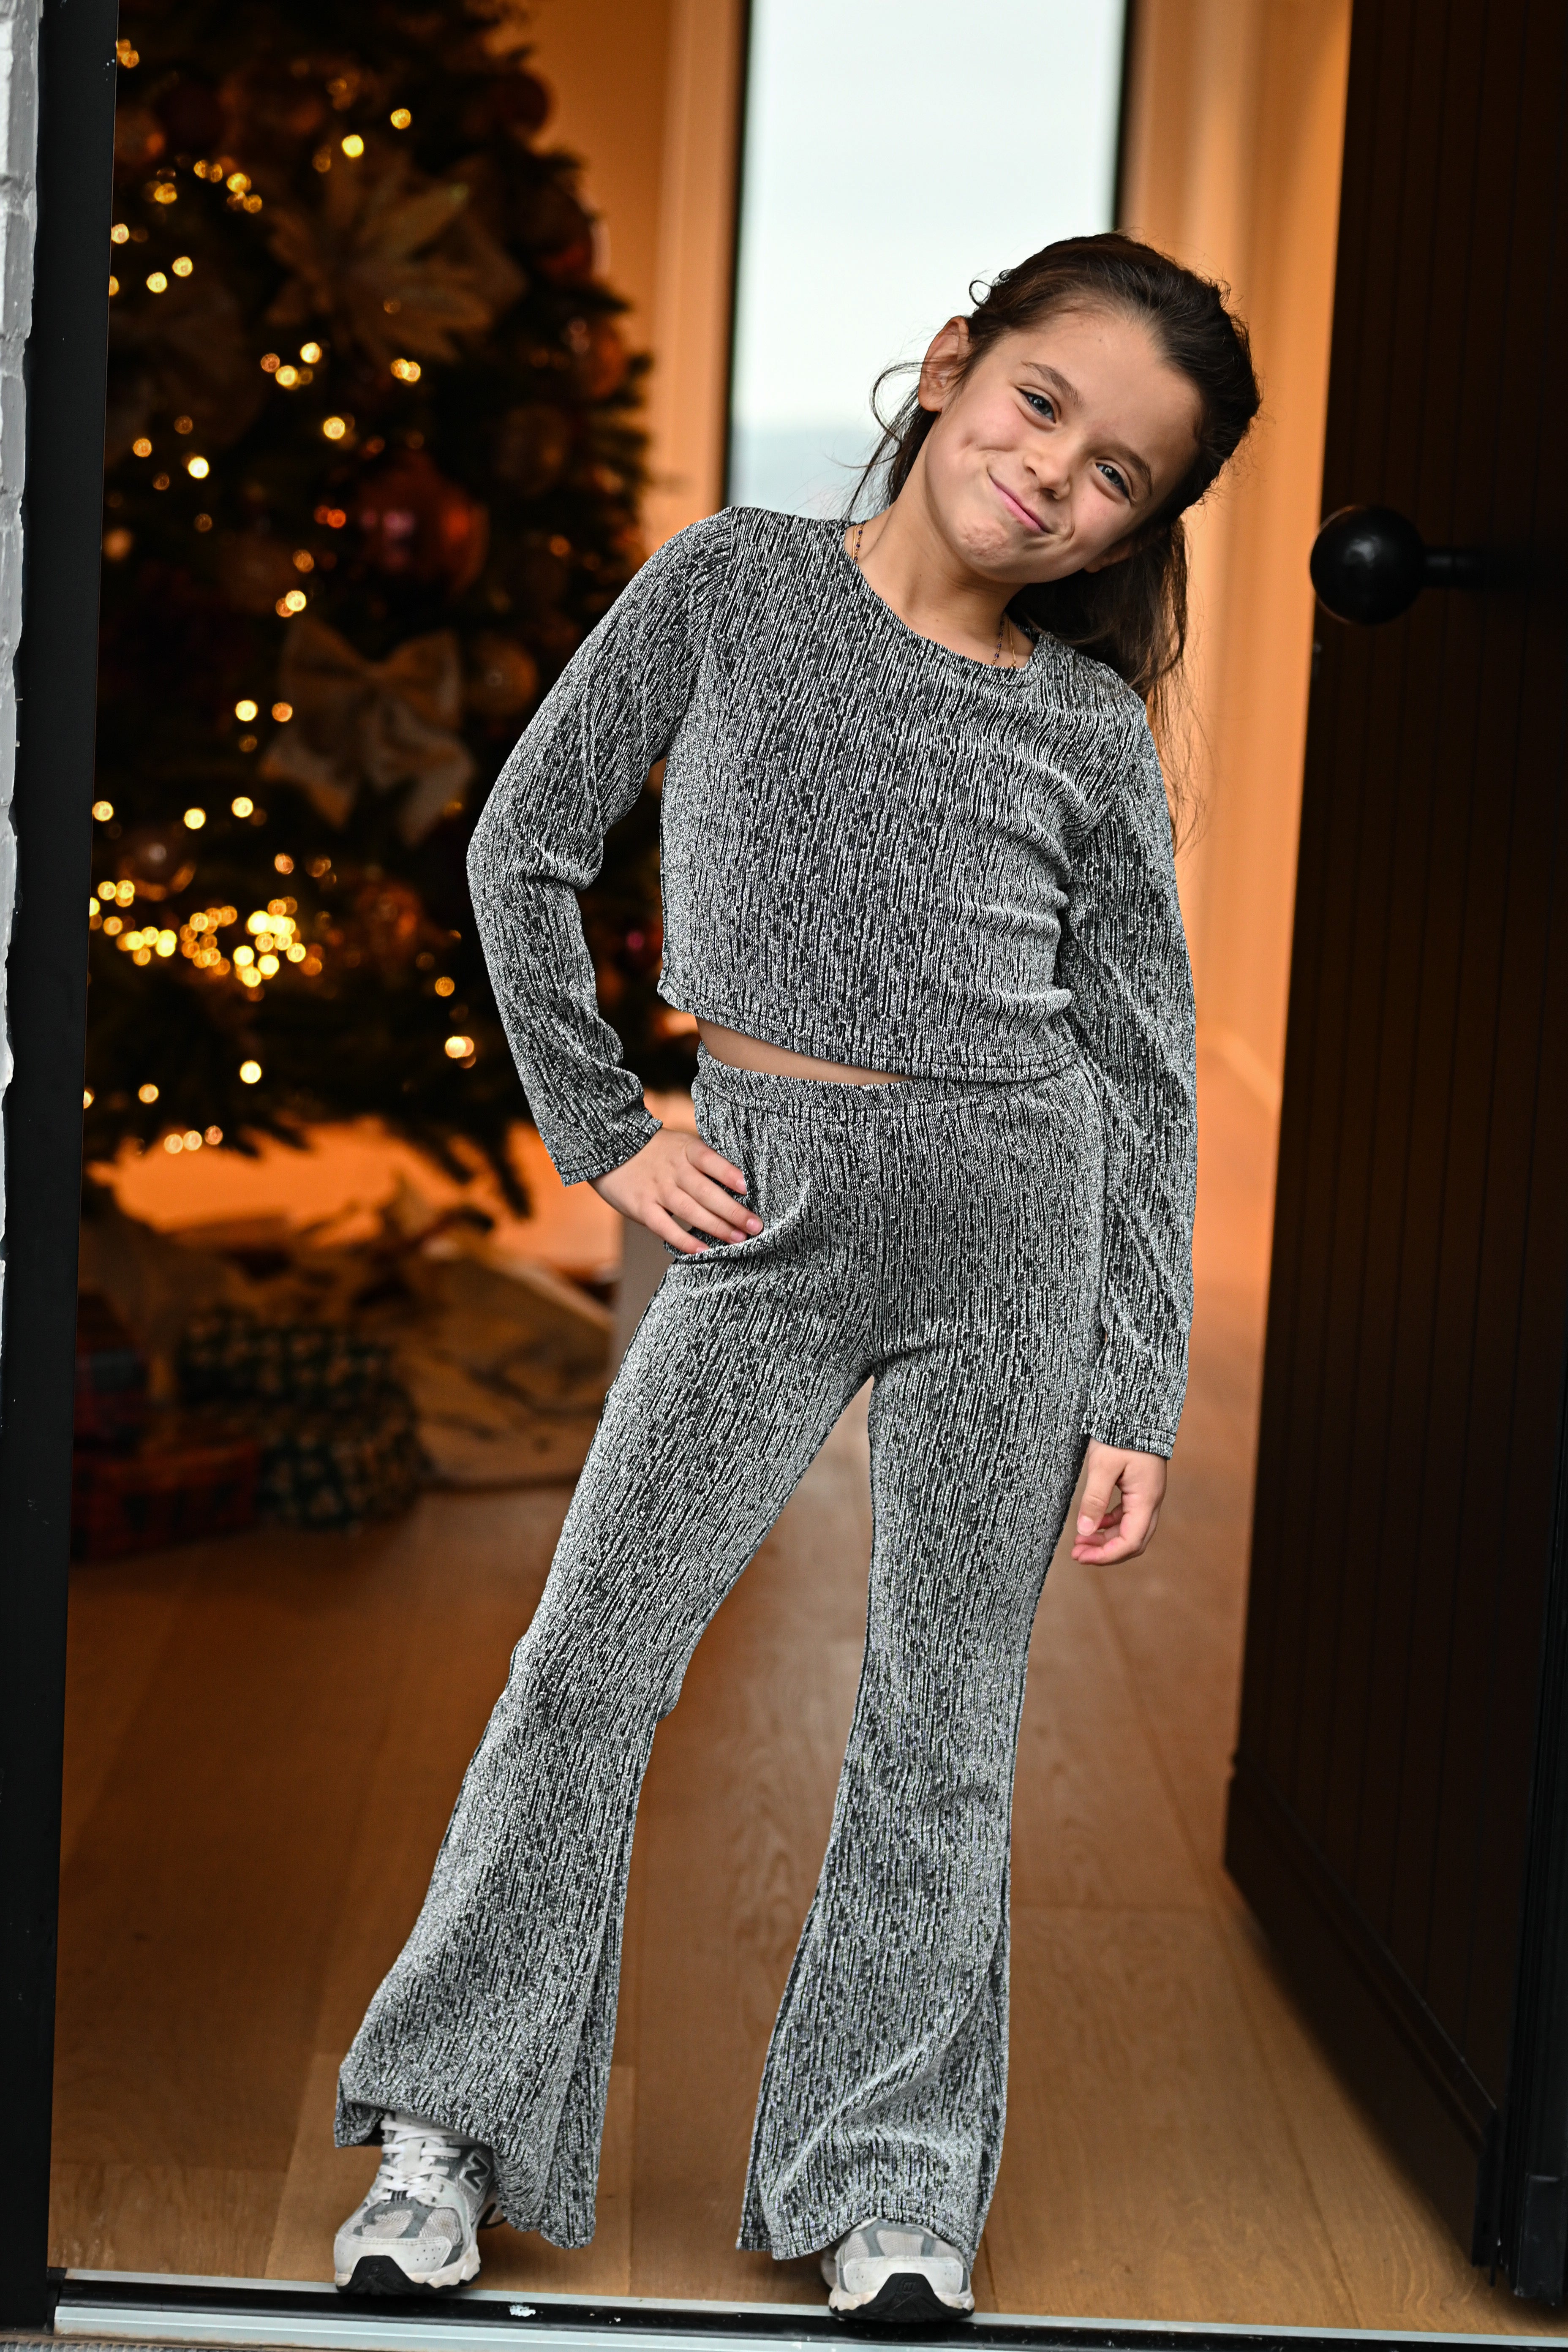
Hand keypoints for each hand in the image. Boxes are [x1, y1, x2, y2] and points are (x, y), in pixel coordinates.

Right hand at [589, 1127, 762, 1256]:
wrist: (609, 1148)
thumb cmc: (656, 1151)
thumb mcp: (680, 1146)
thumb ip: (704, 1163)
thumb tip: (739, 1187)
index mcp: (685, 1150)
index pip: (709, 1160)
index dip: (728, 1173)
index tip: (747, 1187)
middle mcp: (672, 1169)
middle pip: (706, 1192)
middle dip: (733, 1211)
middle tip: (755, 1226)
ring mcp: (657, 1189)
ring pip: (690, 1211)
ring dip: (716, 1227)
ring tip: (738, 1239)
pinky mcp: (641, 1207)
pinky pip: (665, 1227)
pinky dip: (684, 1240)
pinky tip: (703, 1250)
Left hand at [1071, 1441, 1166, 1562]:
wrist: (1136, 1408)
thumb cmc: (1120, 1432)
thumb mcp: (1102, 1465)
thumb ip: (1094, 1499)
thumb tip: (1085, 1532)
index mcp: (1146, 1498)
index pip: (1130, 1542)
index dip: (1105, 1555)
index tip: (1080, 1557)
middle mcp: (1152, 1501)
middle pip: (1133, 1541)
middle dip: (1105, 1552)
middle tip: (1077, 1554)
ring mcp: (1148, 1494)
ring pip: (1131, 1529)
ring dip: (1107, 1539)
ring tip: (1080, 1542)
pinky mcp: (1141, 1487)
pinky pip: (1128, 1515)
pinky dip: (1111, 1523)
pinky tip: (1094, 1522)